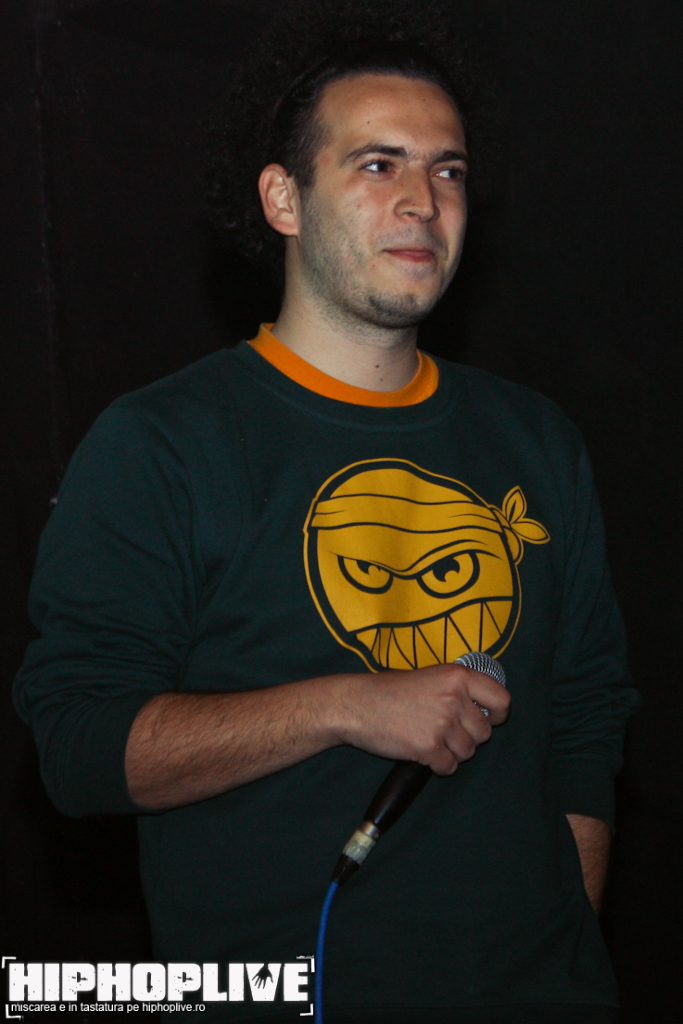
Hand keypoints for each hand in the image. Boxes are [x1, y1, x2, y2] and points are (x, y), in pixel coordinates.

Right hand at [333, 662, 510, 773]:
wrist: (356, 705)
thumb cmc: (390, 691)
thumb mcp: (429, 676)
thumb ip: (457, 690)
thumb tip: (486, 709)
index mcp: (457, 676)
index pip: (502, 700)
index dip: (497, 714)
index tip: (488, 718)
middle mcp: (454, 698)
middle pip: (484, 733)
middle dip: (467, 737)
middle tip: (444, 731)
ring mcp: (442, 724)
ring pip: (468, 752)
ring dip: (452, 752)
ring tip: (429, 739)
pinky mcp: (428, 748)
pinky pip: (449, 767)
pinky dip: (438, 765)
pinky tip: (422, 753)